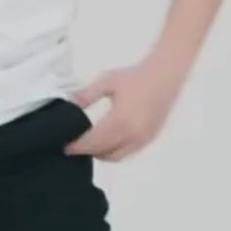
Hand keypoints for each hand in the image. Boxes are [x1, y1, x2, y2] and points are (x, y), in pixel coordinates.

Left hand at [63, 60, 185, 160]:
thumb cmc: (136, 77)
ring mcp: (142, 139)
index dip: (78, 147)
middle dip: (87, 152)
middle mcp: (132, 134)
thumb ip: (86, 95)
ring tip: (88, 147)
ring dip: (100, 154)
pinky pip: (128, 153)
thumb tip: (70, 105)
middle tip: (74, 148)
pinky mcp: (149, 138)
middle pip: (103, 151)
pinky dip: (114, 152)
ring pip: (116, 156)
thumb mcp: (107, 81)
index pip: (93, 141)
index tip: (66, 147)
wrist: (165, 75)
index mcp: (120, 121)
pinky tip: (106, 145)